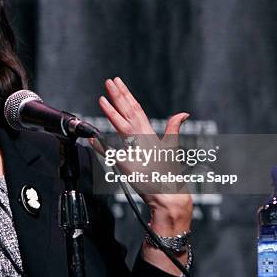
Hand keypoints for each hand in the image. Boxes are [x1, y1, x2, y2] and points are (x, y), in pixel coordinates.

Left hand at [94, 77, 191, 274]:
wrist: (170, 195)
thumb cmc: (168, 174)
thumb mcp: (171, 147)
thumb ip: (173, 129)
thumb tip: (184, 113)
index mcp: (150, 134)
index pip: (136, 108)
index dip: (126, 95)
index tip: (118, 83)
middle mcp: (143, 139)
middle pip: (129, 112)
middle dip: (118, 95)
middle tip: (109, 81)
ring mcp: (136, 150)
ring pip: (122, 126)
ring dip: (112, 112)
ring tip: (102, 98)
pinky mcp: (130, 165)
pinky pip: (113, 153)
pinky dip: (102, 145)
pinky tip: (92, 137)